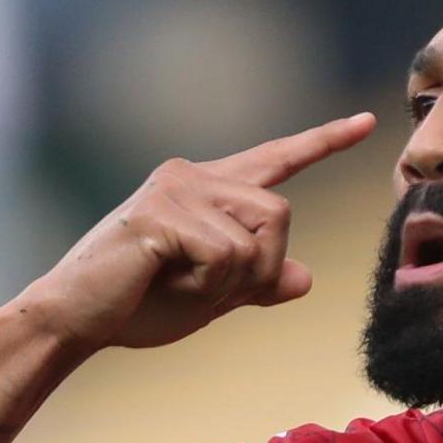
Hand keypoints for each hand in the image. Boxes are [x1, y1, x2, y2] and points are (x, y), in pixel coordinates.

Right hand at [21, 112, 375, 351]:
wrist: (74, 319)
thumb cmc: (137, 305)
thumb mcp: (213, 297)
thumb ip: (257, 282)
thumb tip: (306, 278)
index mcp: (208, 189)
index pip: (277, 159)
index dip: (324, 141)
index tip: (368, 122)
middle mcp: (193, 175)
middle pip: (281, 213)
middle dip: (260, 267)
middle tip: (206, 289)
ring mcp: (175, 188)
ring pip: (257, 238)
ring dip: (230, 281)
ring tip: (177, 282)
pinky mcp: (160, 211)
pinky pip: (225, 256)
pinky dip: (205, 286)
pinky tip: (162, 281)